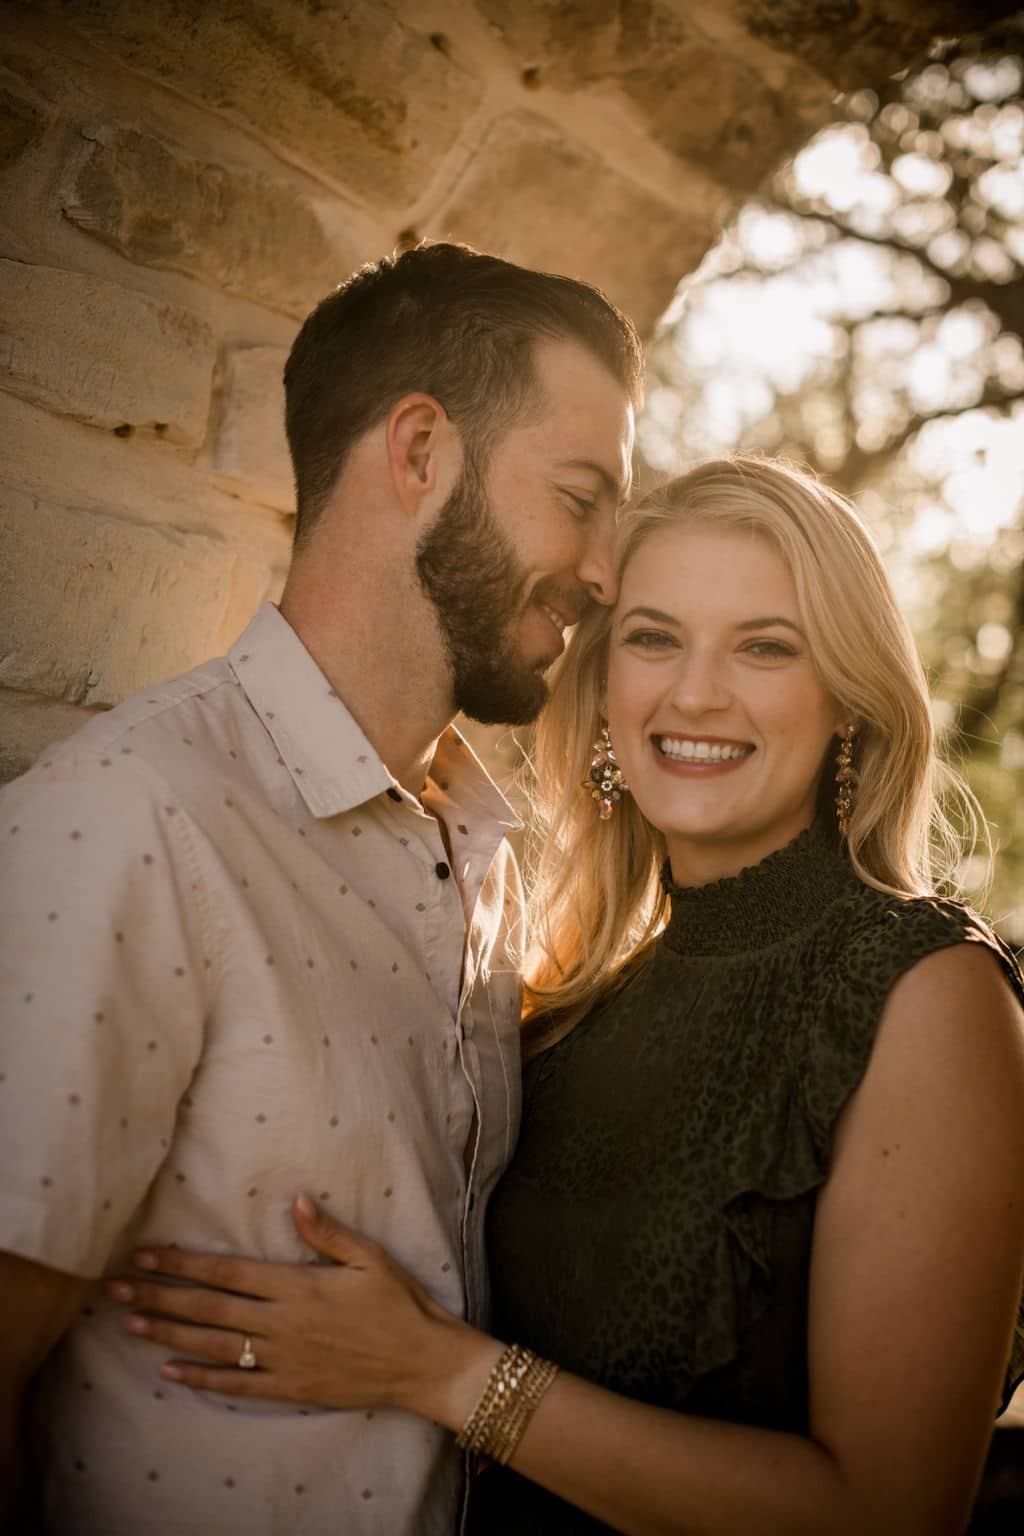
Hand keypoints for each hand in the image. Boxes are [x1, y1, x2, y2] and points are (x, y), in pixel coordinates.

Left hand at [108, 1194, 475, 1415]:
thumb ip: (327, 1232)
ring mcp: (284, 1360)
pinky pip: (238, 1387)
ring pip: (215, 1348)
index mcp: (298, 1286)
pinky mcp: (291, 1388)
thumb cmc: (399, 1303)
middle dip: (159, 1298)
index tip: (146, 1255)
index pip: (227, 1273)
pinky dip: (202, 1381)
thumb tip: (295, 1199)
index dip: (183, 1264)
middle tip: (116, 1291)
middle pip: (209, 1310)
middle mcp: (283, 1324)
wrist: (423, 1362)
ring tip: (131, 1326)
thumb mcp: (369, 1257)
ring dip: (169, 1336)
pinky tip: (171, 1374)